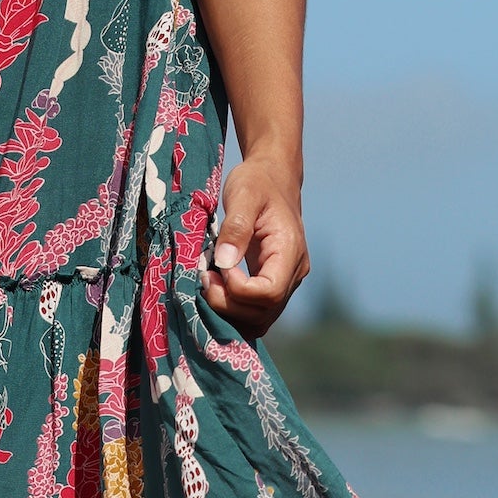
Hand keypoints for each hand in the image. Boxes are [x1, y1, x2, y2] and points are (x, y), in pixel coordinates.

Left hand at [198, 155, 309, 336]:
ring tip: (207, 283)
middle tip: (204, 277)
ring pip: (260, 320)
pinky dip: (233, 312)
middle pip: (264, 312)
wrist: (272, 177)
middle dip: (228, 304)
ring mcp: (285, 282)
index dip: (238, 290)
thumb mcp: (243, 194)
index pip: (270, 293)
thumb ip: (235, 227)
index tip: (217, 267)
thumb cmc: (257, 182)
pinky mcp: (271, 284)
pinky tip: (214, 291)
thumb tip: (224, 262)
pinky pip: (255, 313)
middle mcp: (293, 273)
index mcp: (290, 252)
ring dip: (229, 312)